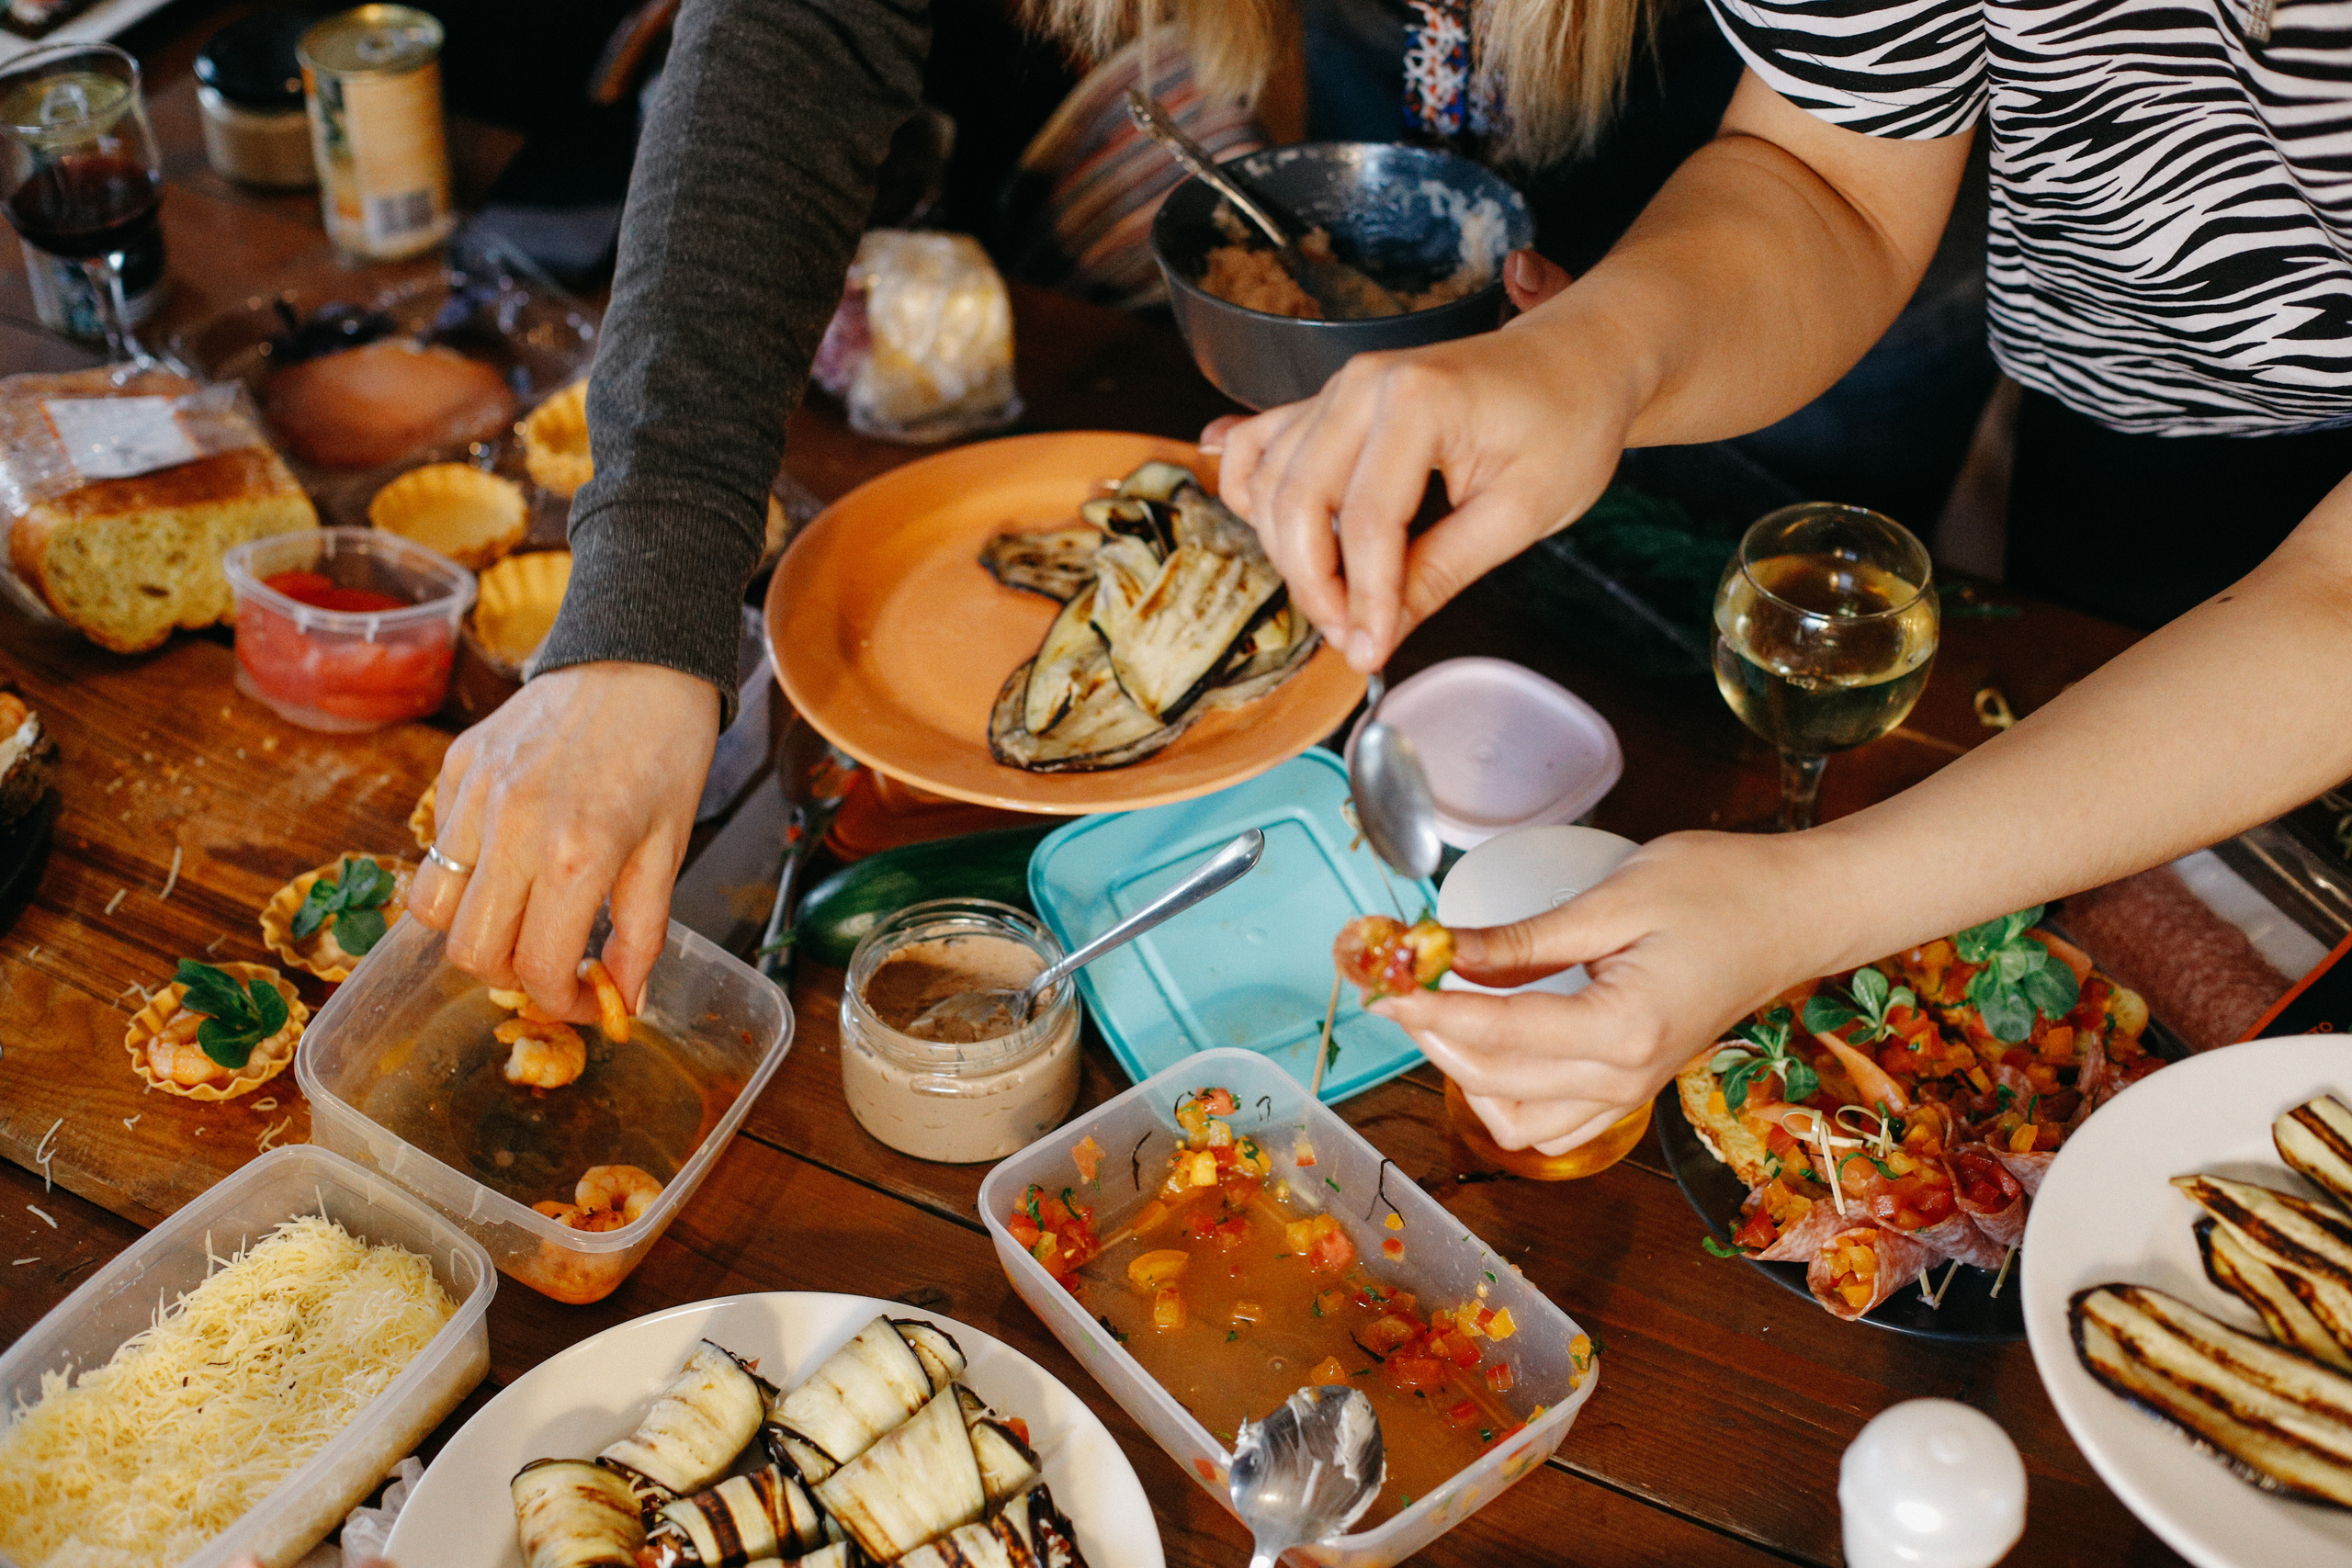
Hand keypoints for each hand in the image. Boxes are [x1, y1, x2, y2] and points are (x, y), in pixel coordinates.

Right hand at [410, 662, 720, 1022]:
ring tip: (518, 920)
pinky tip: (509, 860)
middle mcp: (513, 827)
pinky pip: (435, 846)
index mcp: (577, 854)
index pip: (536, 966)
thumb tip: (625, 1002)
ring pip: (432, 907)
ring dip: (472, 931)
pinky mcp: (456, 767)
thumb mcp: (669, 849)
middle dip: (508, 977)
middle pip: (469, 951)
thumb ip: (642, 933)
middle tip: (547, 966)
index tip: (581, 999)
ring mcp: (475, 794)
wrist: (640, 658)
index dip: (558, 1002)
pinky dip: (463, 872)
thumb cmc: (666, 750)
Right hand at [1200, 249, 1632, 671]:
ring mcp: (1340, 386)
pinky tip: (1274, 533)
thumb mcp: (1522, 513)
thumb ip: (1441, 572)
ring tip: (1337, 602)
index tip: (1371, 652)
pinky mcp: (1331, 399)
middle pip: (1299, 502)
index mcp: (1419, 401)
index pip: (1367, 523)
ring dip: (1287, 553)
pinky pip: (1259, 446)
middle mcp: (1364, 383)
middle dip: (1315, 584)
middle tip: (1351, 637)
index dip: (1364, 600)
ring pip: (1270, 483)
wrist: (1579, 358)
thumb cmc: (1566, 420)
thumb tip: (1378, 634)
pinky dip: (1252, 493)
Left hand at [1369, 831, 1854, 1150]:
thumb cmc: (1721, 890)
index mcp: (1621, 1030)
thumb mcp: (1612, 900)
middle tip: (1398, 982)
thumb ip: (1523, 940)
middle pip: (1494, 1083)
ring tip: (1442, 1011)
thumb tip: (1439, 952)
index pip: (1495, 1035)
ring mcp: (1632, 1091)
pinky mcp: (1634, 1086)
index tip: (1381, 980)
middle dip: (1433, 1036)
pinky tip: (1492, 1044)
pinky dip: (1510, 1097)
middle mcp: (1625, 1078)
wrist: (1797, 912)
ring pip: (1520, 1122)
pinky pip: (1556, 1125)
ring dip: (1468, 1075)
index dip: (1426, 1009)